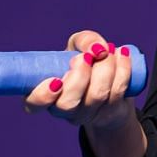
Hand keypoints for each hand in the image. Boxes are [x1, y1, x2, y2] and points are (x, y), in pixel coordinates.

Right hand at [22, 29, 143, 154]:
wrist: (111, 86)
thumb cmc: (85, 64)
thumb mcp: (77, 47)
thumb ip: (83, 41)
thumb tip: (97, 48)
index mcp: (46, 94)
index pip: (34, 105)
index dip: (42, 96)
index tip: (56, 80)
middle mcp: (64, 110)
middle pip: (68, 104)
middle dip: (80, 77)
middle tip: (86, 57)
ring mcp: (88, 115)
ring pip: (96, 95)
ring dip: (105, 67)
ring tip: (108, 50)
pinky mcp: (111, 113)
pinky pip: (117, 91)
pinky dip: (122, 69)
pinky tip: (122, 54)